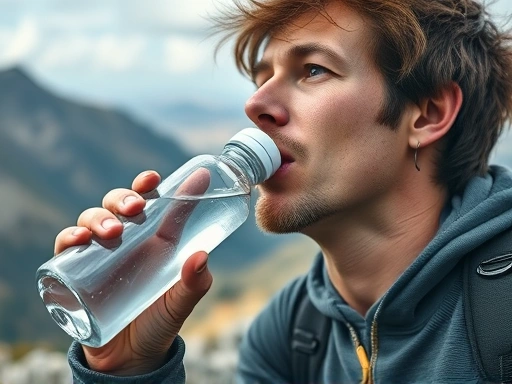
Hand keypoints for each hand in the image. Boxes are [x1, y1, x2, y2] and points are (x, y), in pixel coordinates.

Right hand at [54, 170, 212, 374]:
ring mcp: (100, 254)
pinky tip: (78, 240)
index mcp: (154, 241)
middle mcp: (127, 242)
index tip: (156, 177)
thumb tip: (201, 257)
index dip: (151, 186)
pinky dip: (68, 237)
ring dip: (99, 216)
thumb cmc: (159, 322)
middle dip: (124, 198)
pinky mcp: (76, 272)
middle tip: (135, 208)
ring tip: (111, 232)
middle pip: (119, 205)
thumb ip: (195, 283)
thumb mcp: (181, 303)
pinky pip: (66, 246)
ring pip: (92, 218)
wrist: (130, 358)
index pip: (152, 204)